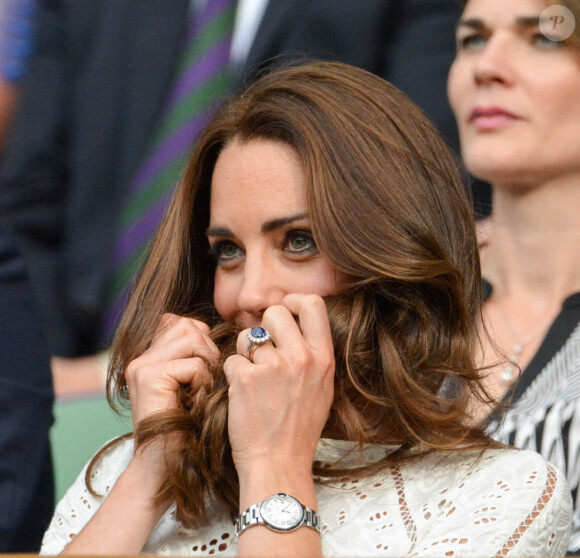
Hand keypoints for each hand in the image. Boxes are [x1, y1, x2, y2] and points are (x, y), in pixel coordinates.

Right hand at [125, 313, 219, 428]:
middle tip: (206, 382)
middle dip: (209, 350)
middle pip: (189, 326)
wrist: (163, 467)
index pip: (182, 323)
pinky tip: (196, 401)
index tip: (206, 371)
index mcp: (148, 356)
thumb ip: (196, 356)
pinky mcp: (150, 377)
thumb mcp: (192, 385)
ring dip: (208, 363)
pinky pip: (194, 363)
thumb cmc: (186, 428)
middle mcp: (141, 357)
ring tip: (202, 390)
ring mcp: (142, 365)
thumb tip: (219, 332)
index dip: (203, 342)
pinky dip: (204, 381)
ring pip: (193, 337)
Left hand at [224, 294, 334, 478]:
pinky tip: (242, 393)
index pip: (313, 303)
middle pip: (275, 311)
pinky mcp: (245, 378)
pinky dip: (233, 374)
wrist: (278, 463)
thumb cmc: (299, 428)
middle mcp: (300, 357)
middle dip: (263, 326)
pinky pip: (231, 359)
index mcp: (323, 358)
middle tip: (262, 349)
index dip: (294, 301)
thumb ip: (312, 353)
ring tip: (253, 377)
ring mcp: (272, 367)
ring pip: (247, 335)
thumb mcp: (322, 388)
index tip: (285, 311)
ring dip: (245, 352)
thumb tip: (295, 323)